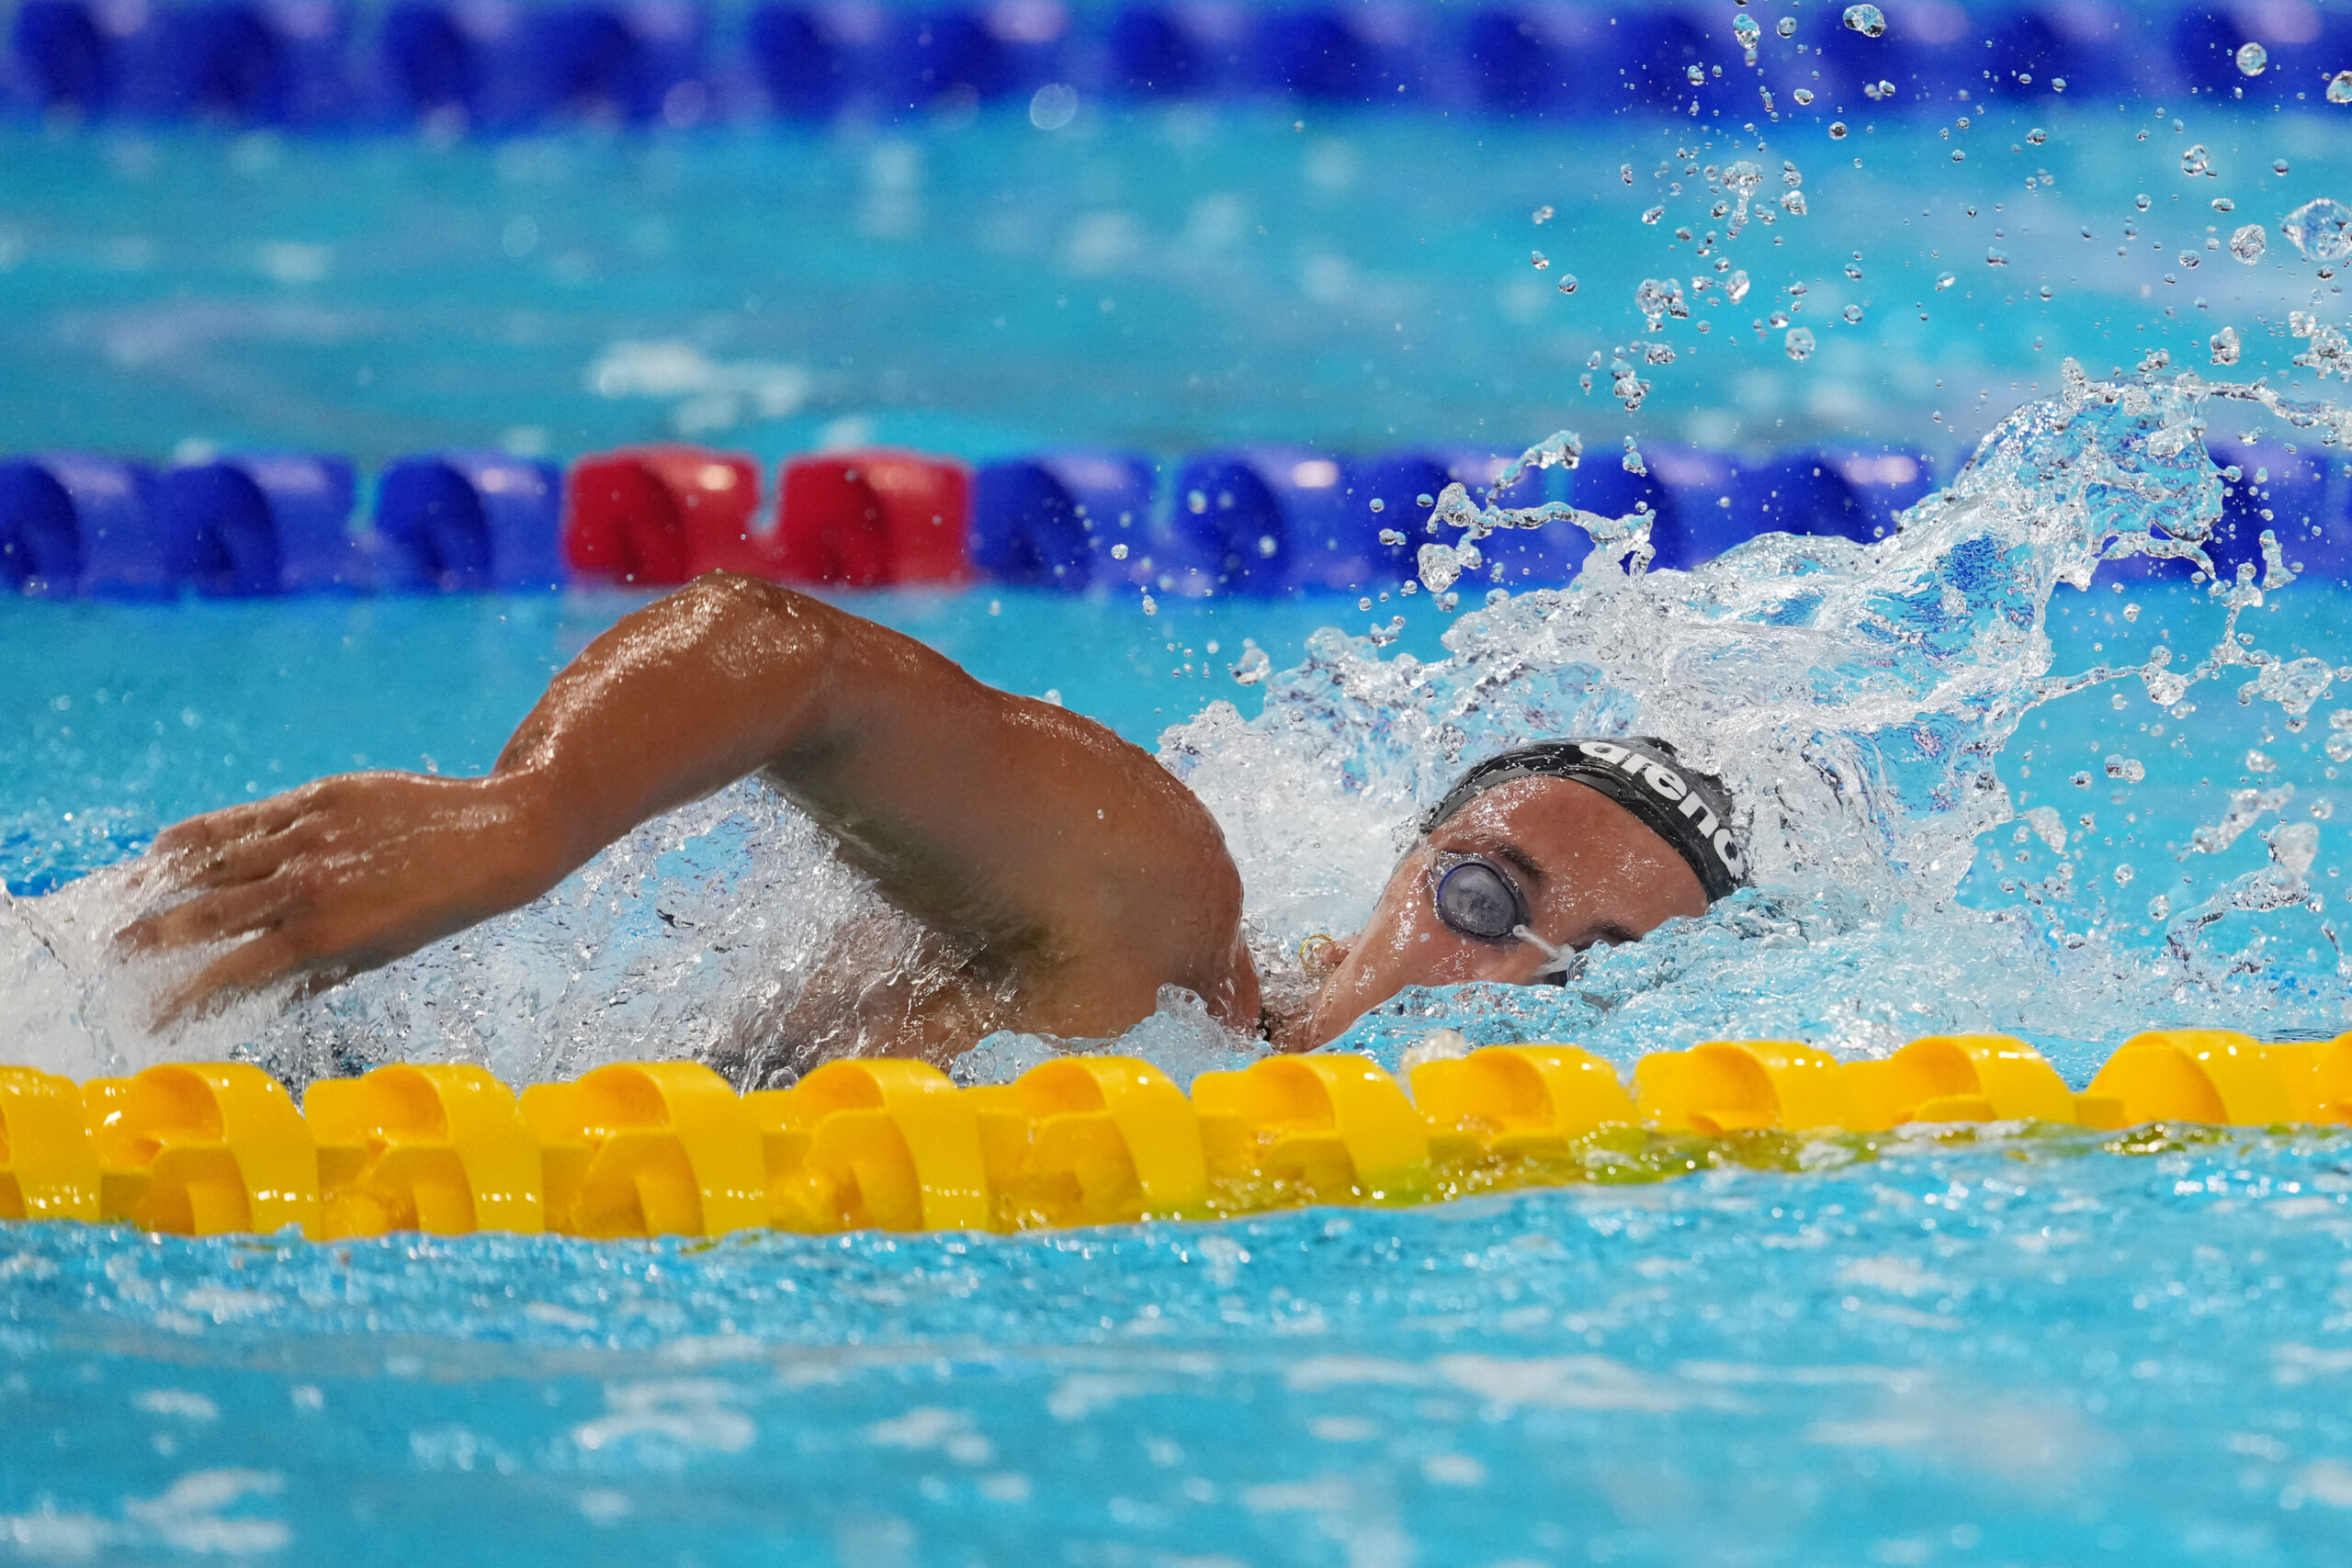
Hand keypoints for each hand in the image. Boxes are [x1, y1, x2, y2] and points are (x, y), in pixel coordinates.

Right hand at [116, 771, 561, 1024]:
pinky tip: (164, 849)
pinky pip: (242, 819)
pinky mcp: (318, 799)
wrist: (499, 837)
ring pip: (212, 863)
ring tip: (121, 902)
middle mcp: (306, 888)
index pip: (229, 973)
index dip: (183, 998)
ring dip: (158, 886)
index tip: (150, 1017)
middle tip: (112, 956)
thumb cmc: (441, 904)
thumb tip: (255, 996)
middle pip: (203, 915)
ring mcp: (308, 838)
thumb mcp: (379, 952)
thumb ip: (314, 972)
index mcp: (323, 938)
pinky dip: (198, 836)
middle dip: (151, 940)